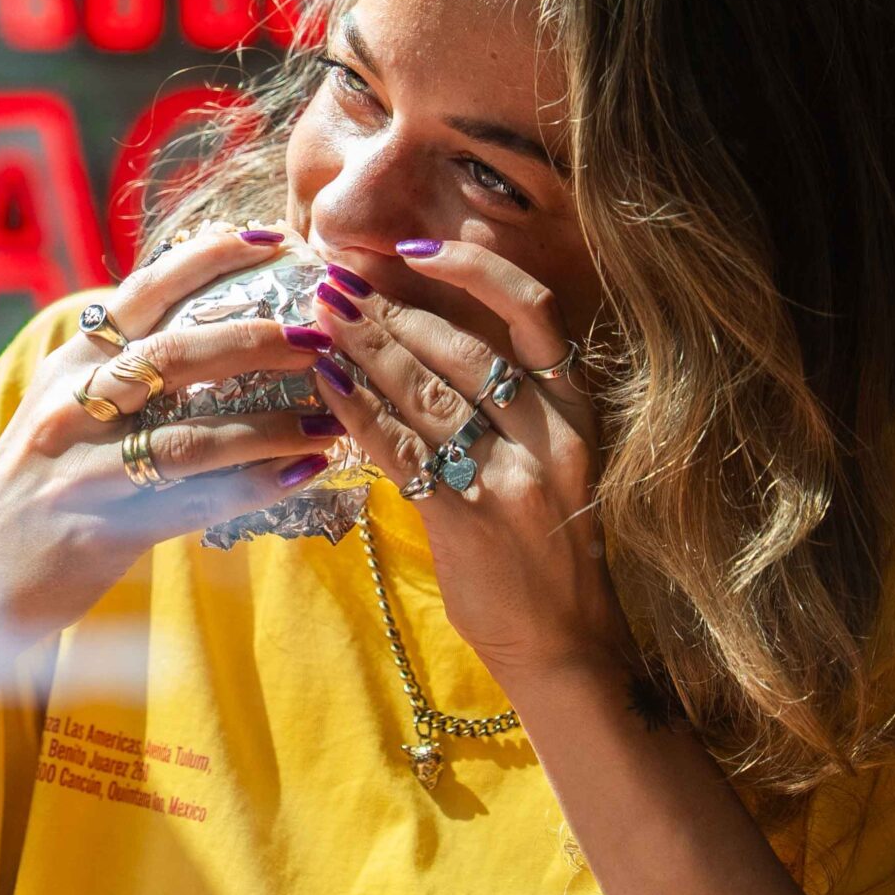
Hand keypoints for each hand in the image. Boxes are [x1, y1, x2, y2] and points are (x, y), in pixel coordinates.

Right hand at [0, 226, 338, 680]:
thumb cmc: (32, 492)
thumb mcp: (60, 414)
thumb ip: (116, 374)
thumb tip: (202, 333)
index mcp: (68, 367)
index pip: (142, 294)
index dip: (209, 259)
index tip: (275, 239)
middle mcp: (72, 408)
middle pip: (175, 354)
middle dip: (258, 339)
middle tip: (321, 335)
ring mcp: (84, 469)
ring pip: (193, 433)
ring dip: (275, 424)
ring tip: (333, 417)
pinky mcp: (102, 528)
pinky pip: (195, 501)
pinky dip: (255, 484)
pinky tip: (304, 473)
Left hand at [308, 242, 627, 675]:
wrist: (567, 646)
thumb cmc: (548, 548)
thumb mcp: (550, 461)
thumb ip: (504, 403)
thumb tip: (418, 338)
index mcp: (576, 409)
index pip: (533, 311)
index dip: (471, 270)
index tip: (414, 248)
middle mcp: (551, 435)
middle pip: (460, 349)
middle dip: (388, 311)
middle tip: (334, 283)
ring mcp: (511, 478)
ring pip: (425, 393)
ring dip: (364, 350)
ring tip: (318, 319)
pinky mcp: (468, 519)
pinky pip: (401, 451)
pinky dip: (357, 412)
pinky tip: (323, 383)